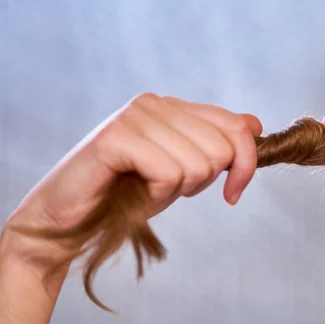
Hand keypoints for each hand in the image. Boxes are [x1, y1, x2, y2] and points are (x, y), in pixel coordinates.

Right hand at [4, 93, 261, 268]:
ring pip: (199, 163)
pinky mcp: (115, 138)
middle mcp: (155, 104)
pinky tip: (135, 192)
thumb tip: (255, 124)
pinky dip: (156, 195)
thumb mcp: (184, 172)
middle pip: (223, 148)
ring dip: (177, 191)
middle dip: (205, 182)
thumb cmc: (128, 196)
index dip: (245, 165)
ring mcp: (134, 117)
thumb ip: (217, 146)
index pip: (236, 126)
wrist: (69, 219)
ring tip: (147, 189)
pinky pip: (168, 173)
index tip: (233, 193)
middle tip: (171, 189)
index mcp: (174, 107)